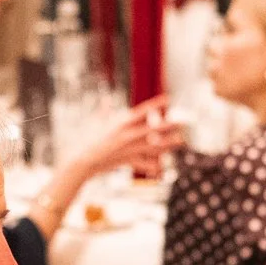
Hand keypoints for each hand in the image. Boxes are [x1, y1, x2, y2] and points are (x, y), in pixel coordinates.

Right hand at [69, 98, 184, 180]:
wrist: (82, 159)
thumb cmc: (87, 139)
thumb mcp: (96, 122)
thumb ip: (104, 111)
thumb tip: (105, 102)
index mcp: (120, 122)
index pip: (142, 111)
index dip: (155, 104)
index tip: (168, 99)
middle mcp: (127, 135)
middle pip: (153, 129)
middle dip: (169, 125)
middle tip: (183, 121)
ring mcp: (129, 149)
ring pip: (154, 146)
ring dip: (169, 144)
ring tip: (181, 141)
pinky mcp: (127, 161)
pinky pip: (145, 164)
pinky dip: (154, 165)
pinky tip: (163, 166)